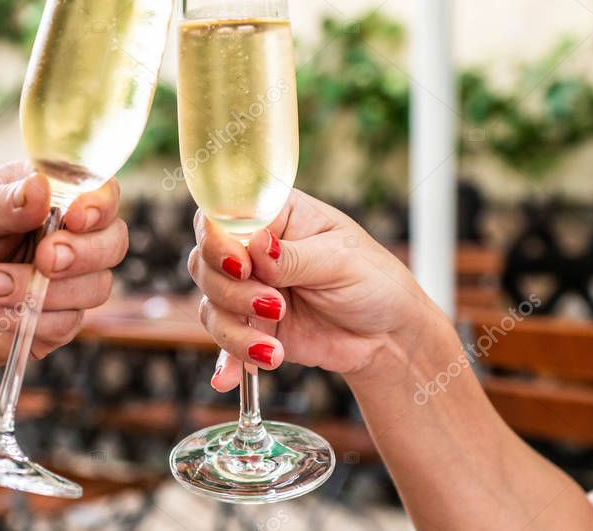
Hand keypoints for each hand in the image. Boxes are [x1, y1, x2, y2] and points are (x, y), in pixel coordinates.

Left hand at [0, 162, 126, 361]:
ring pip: (93, 290)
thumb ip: (4, 202)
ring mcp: (65, 284)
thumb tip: (41, 188)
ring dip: (38, 291)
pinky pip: (63, 326)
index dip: (99, 205)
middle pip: (113, 245)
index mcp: (52, 198)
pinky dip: (23, 319)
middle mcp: (68, 238)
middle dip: (81, 254)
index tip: (74, 217)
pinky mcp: (52, 324)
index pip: (102, 194)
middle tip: (43, 258)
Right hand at [189, 188, 441, 390]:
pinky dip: (226, 359)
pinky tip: (228, 379)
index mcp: (276, 215)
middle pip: (205, 260)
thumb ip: (295, 256)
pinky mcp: (251, 326)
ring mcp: (249, 288)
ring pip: (210, 303)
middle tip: (275, 305)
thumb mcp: (341, 261)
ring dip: (236, 330)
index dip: (217, 239)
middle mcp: (253, 249)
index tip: (240, 265)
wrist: (388, 337)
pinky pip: (223, 340)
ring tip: (275, 350)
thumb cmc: (374, 281)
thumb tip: (256, 247)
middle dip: (231, 290)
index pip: (222, 214)